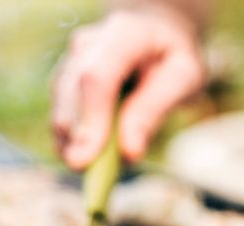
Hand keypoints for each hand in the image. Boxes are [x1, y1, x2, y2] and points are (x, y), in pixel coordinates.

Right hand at [51, 7, 206, 169]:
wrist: (153, 35)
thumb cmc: (171, 58)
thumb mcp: (184, 78)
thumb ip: (155, 110)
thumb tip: (129, 153)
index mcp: (124, 33)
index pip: (96, 76)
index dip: (89, 120)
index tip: (85, 161)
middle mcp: (87, 44)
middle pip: (69, 94)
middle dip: (76, 139)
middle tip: (90, 174)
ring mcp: (69, 63)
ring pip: (59, 110)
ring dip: (73, 145)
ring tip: (99, 167)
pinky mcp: (61, 84)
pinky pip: (60, 119)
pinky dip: (73, 144)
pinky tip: (93, 155)